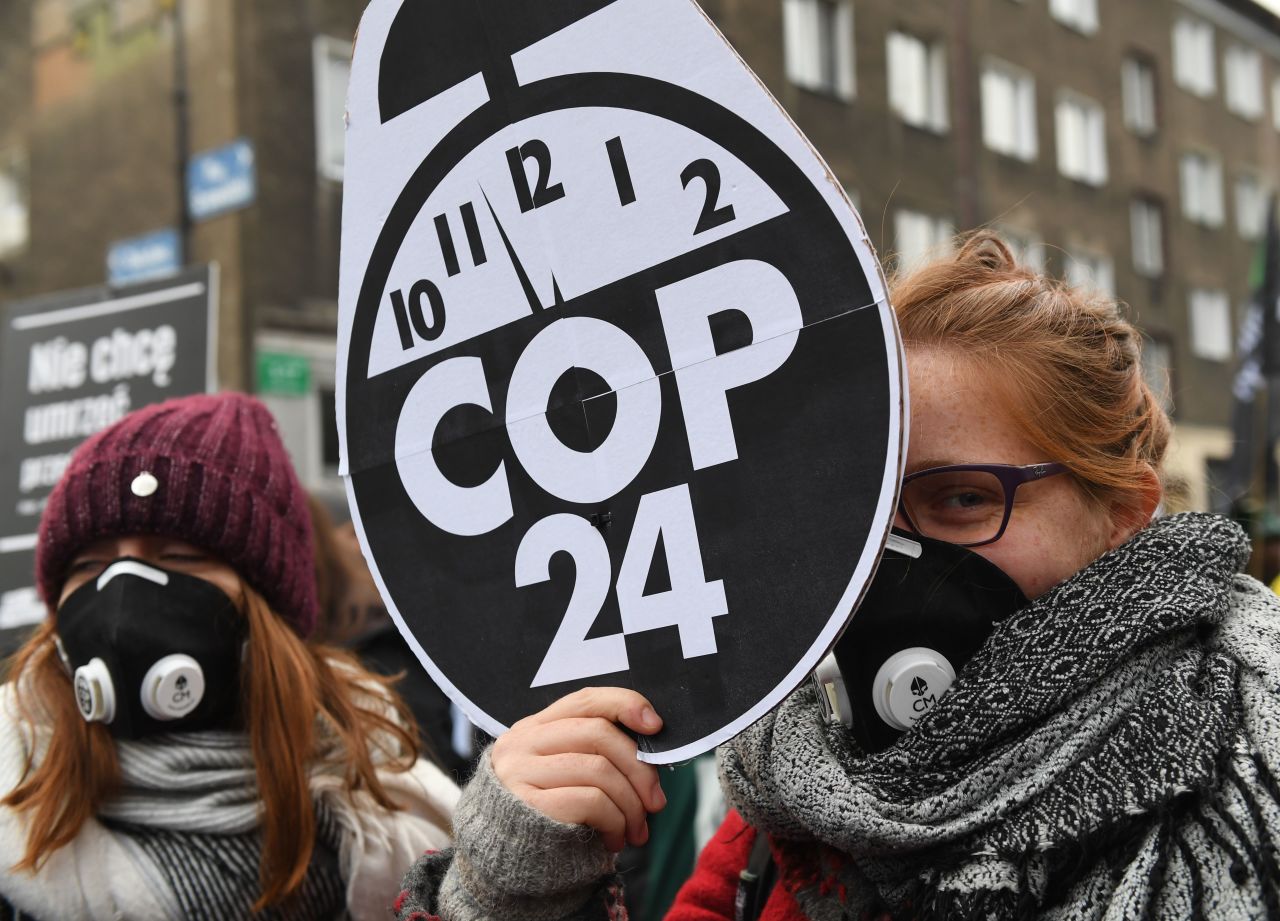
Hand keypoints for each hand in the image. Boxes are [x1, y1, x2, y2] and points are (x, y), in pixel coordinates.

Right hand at [490, 687, 666, 851]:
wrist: (504, 863)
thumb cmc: (546, 816)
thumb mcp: (563, 774)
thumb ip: (595, 754)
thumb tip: (651, 755)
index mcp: (534, 728)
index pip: (584, 700)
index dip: (624, 704)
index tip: (656, 725)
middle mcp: (522, 743)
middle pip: (598, 734)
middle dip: (639, 768)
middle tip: (656, 802)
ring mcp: (521, 773)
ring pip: (600, 770)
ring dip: (630, 804)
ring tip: (635, 830)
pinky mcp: (528, 807)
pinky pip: (591, 801)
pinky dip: (615, 821)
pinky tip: (615, 839)